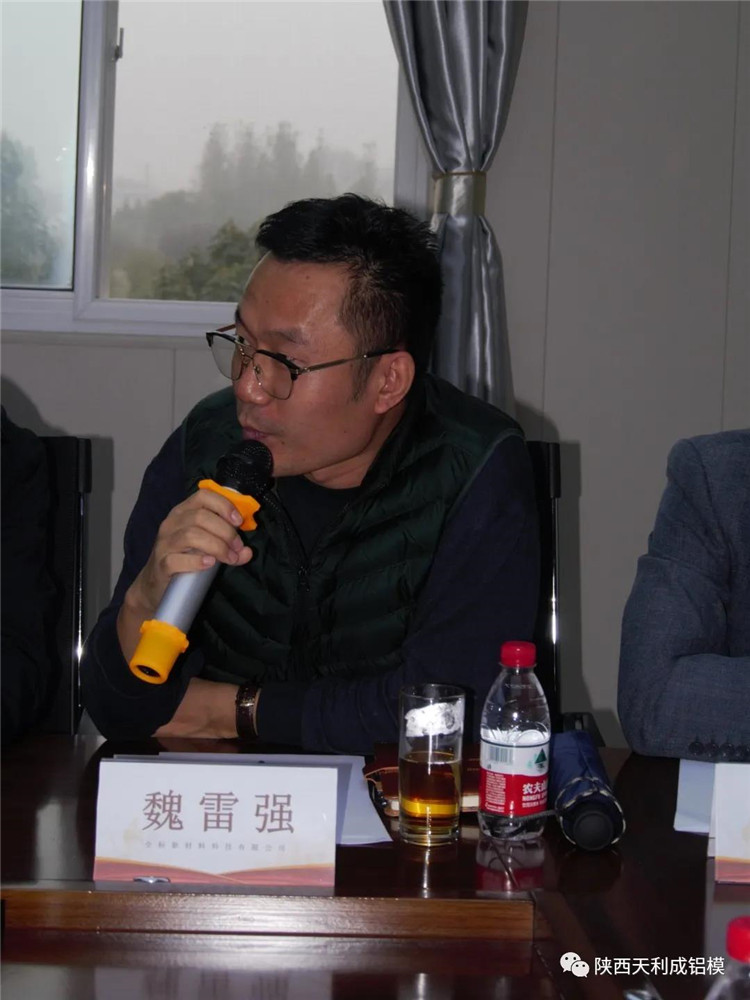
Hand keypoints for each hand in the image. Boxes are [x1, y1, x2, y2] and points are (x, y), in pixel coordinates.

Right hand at [118, 489, 252, 658]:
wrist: (155, 584)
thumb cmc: (184, 558)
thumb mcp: (206, 547)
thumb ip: (229, 547)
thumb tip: (247, 552)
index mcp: (183, 512)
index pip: (203, 496)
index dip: (223, 505)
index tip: (239, 521)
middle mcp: (171, 524)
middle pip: (200, 517)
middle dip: (225, 532)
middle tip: (237, 547)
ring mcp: (164, 544)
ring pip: (191, 535)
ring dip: (217, 546)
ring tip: (229, 558)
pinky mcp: (161, 564)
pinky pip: (177, 559)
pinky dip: (196, 561)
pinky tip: (209, 564)